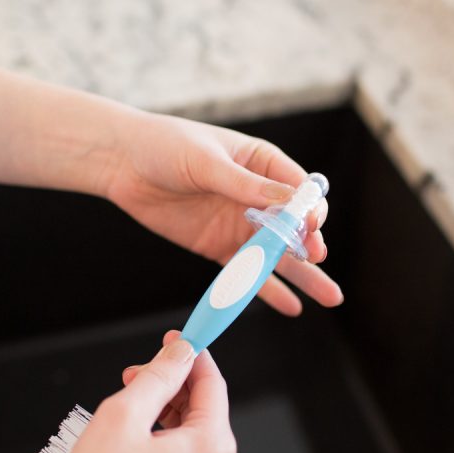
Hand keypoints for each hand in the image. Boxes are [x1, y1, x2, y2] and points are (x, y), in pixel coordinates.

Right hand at [0, 333, 235, 452]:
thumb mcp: (126, 414)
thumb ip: (160, 375)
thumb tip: (182, 352)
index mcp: (212, 447)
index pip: (212, 383)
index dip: (193, 354)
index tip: (180, 337)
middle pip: (202, 404)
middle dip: (172, 380)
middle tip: (140, 370)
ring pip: (190, 427)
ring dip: (164, 404)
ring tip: (131, 396)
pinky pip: (182, 451)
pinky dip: (162, 430)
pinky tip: (136, 426)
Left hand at [105, 112, 342, 315]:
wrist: (123, 164)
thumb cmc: (166, 146)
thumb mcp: (206, 160)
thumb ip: (245, 185)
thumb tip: (290, 202)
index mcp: (262, 164)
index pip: (298, 190)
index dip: (309, 209)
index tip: (311, 225)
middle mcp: (257, 197)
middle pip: (294, 226)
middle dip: (310, 244)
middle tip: (317, 258)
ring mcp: (239, 224)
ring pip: (277, 254)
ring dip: (303, 275)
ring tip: (330, 297)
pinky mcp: (219, 247)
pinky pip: (246, 272)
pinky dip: (267, 290)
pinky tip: (291, 306)